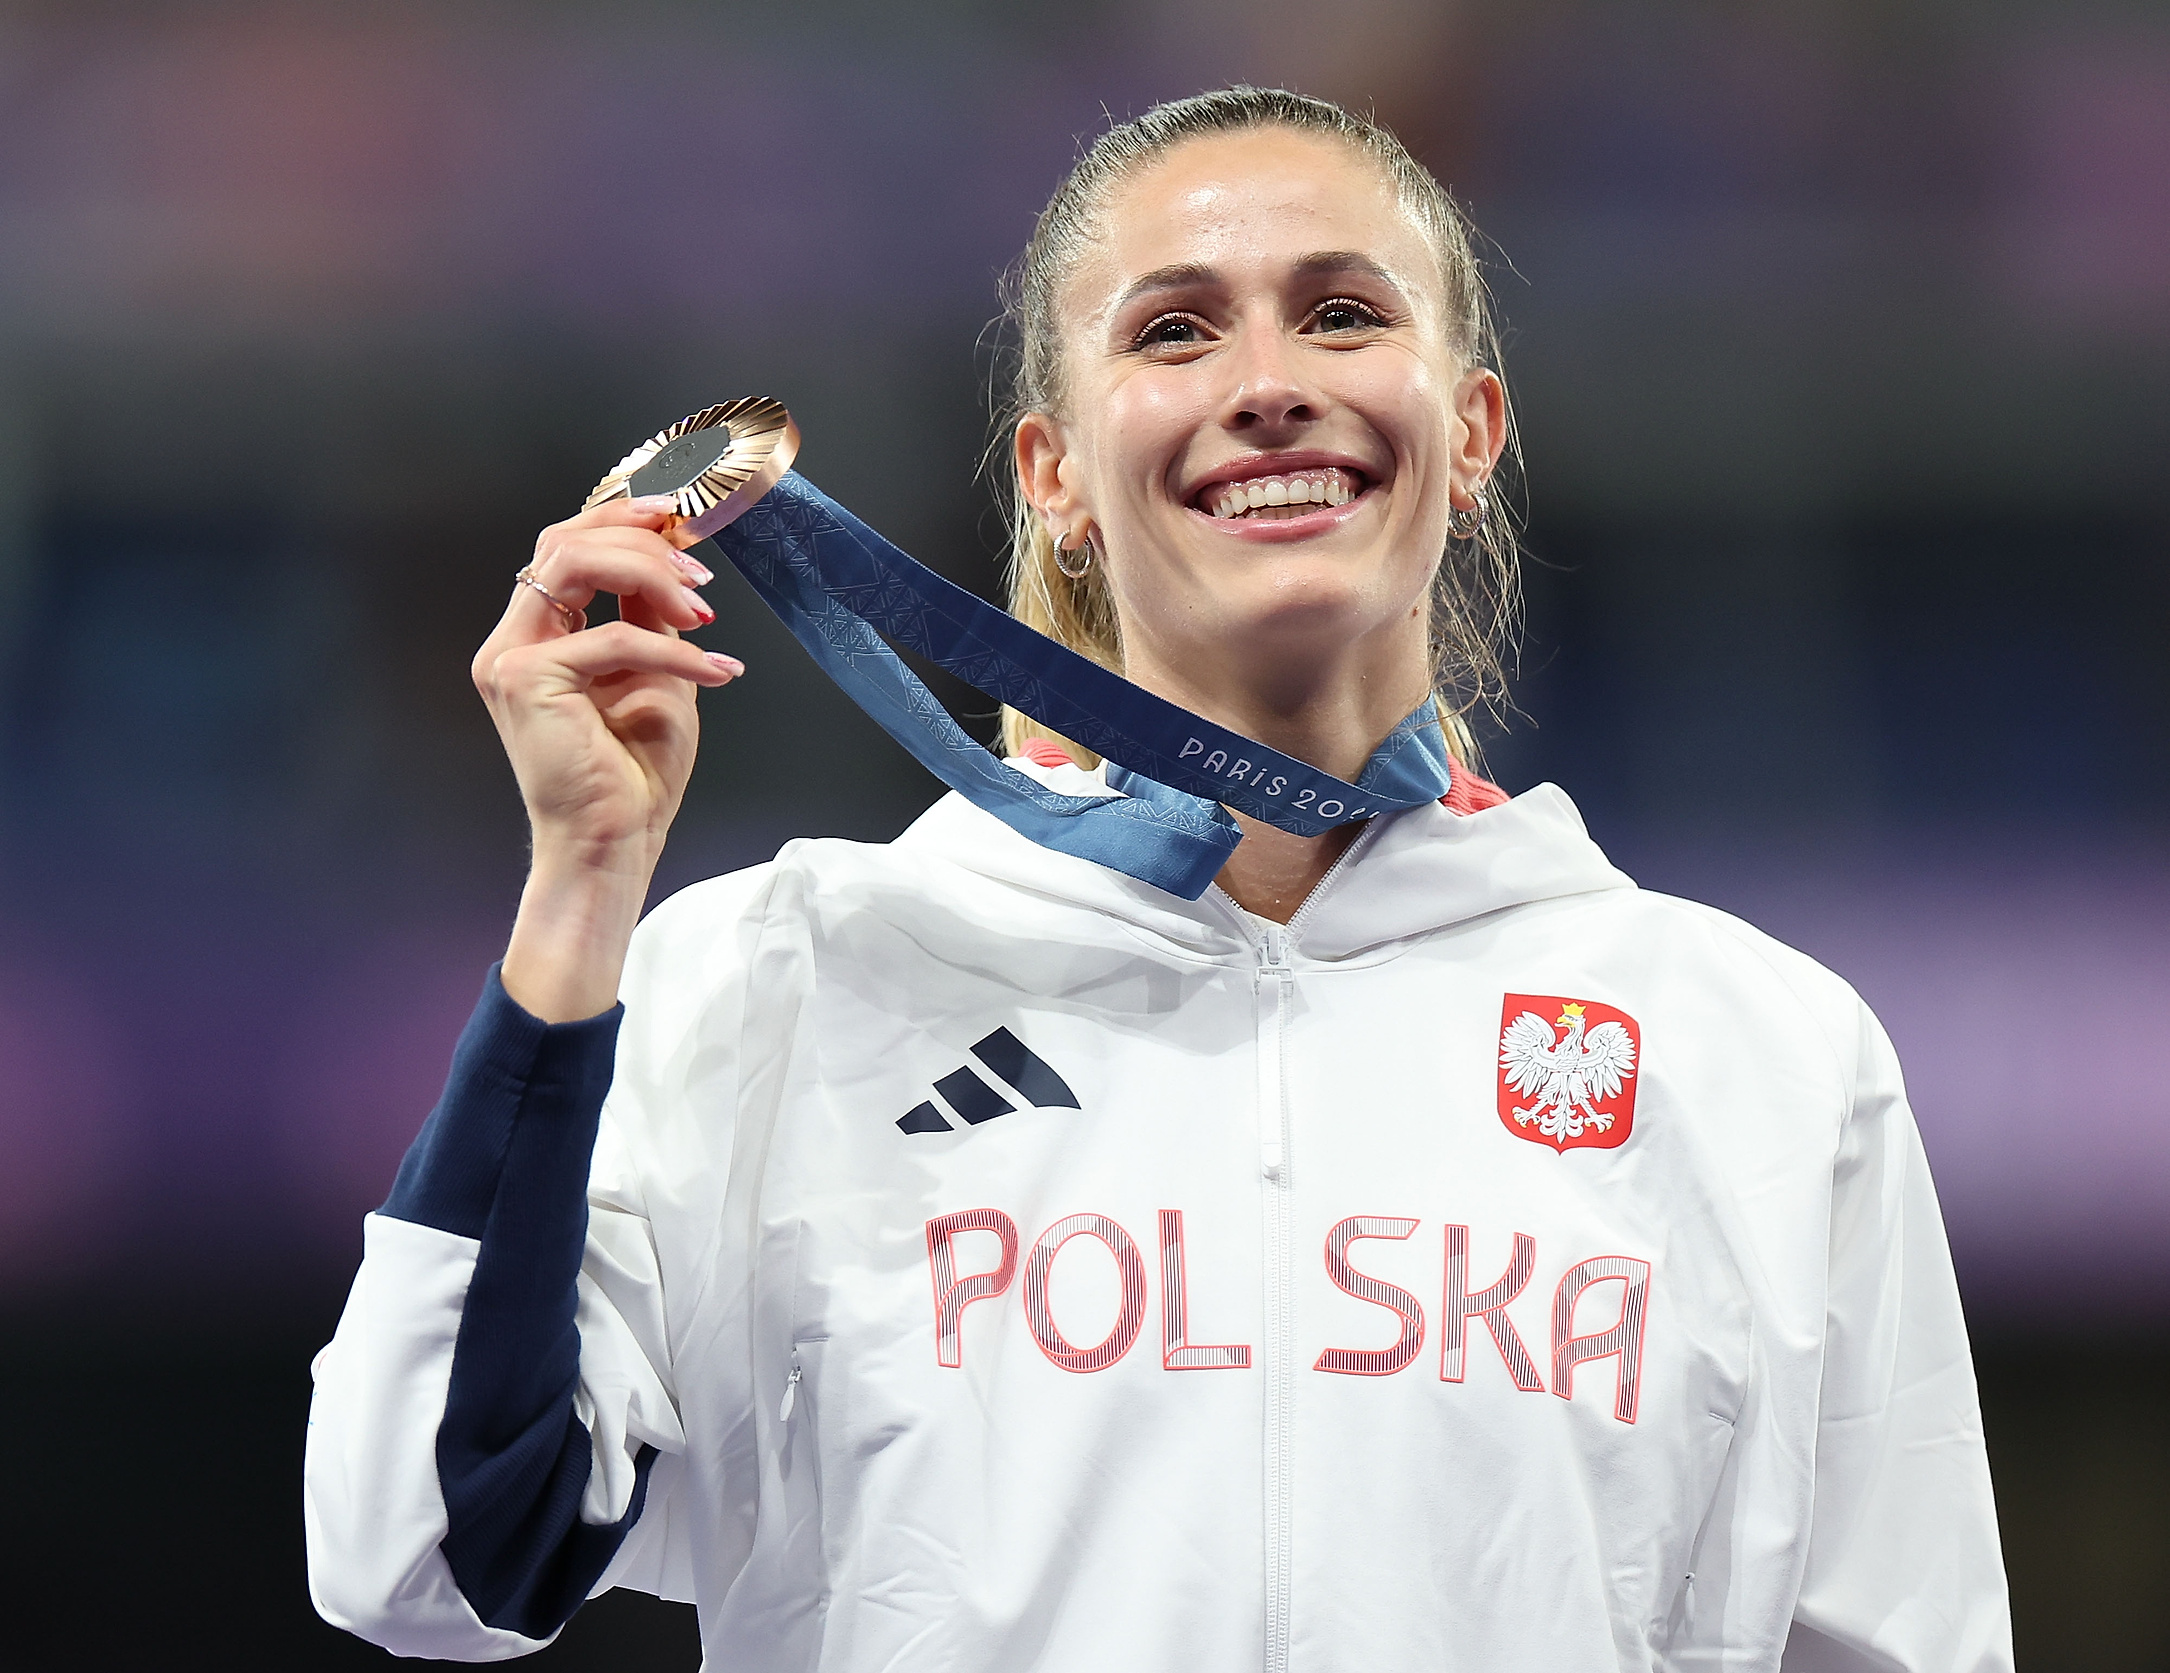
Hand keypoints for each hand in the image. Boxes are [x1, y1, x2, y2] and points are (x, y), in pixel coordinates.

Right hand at [473, 495, 740, 1018]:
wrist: (615, 843)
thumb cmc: (634, 775)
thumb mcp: (657, 675)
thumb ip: (652, 618)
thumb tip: (673, 560)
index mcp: (537, 636)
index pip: (566, 547)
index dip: (622, 520)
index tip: (682, 520)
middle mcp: (513, 641)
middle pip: (563, 540)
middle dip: (637, 536)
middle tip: (697, 560)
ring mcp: (510, 660)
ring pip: (572, 564)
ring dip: (649, 573)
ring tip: (704, 607)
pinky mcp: (526, 682)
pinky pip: (611, 639)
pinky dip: (674, 650)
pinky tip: (716, 668)